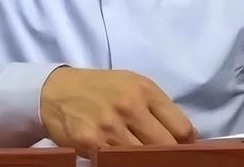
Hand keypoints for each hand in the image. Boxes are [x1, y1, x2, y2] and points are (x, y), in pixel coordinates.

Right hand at [40, 67, 195, 156]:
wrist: (57, 90)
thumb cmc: (101, 88)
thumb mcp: (132, 85)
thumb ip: (157, 108)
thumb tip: (185, 137)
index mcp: (145, 90)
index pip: (182, 129)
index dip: (187, 146)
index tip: (184, 153)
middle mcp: (130, 106)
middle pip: (166, 147)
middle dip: (169, 158)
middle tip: (165, 161)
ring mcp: (110, 126)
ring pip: (144, 159)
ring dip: (146, 162)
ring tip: (142, 160)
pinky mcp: (92, 143)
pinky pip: (117, 163)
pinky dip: (122, 164)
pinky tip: (121, 161)